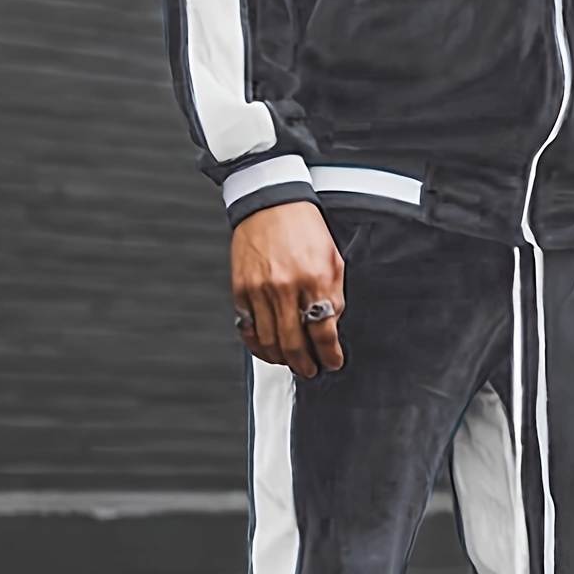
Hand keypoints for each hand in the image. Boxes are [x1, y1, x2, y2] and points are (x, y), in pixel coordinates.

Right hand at [231, 202, 344, 377]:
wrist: (271, 204)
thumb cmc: (303, 228)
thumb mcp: (333, 259)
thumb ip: (333, 295)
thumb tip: (330, 328)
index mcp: (314, 278)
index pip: (324, 332)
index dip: (330, 354)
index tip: (332, 361)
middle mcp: (285, 287)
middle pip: (295, 343)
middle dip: (306, 365)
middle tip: (311, 370)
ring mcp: (259, 290)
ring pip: (269, 342)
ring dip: (282, 359)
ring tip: (292, 362)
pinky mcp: (240, 290)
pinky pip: (247, 329)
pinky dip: (258, 345)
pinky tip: (268, 348)